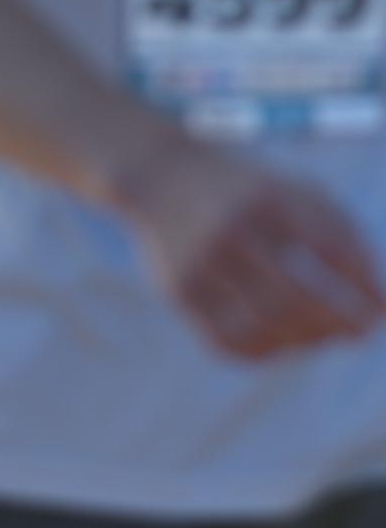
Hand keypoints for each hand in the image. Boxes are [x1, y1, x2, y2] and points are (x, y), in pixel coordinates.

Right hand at [128, 142, 385, 360]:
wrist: (163, 177)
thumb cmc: (251, 192)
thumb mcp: (298, 193)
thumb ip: (342, 233)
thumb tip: (378, 301)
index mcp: (270, 199)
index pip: (330, 251)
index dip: (363, 287)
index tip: (380, 311)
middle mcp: (232, 231)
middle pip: (295, 296)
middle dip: (336, 322)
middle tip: (358, 333)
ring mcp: (199, 262)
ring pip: (260, 325)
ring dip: (303, 341)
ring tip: (322, 337)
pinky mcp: (177, 289)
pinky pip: (226, 340)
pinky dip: (262, 351)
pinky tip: (282, 342)